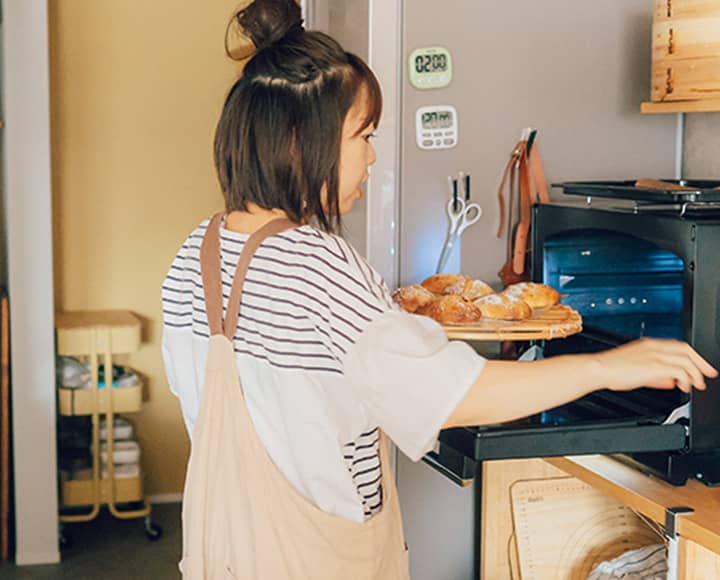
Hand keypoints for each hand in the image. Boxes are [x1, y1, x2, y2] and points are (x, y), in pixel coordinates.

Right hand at [595, 338, 717, 392]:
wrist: (599, 368)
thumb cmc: (612, 369)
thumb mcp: (636, 368)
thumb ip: (656, 373)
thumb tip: (670, 380)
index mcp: (649, 344)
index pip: (680, 346)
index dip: (694, 356)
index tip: (701, 366)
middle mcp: (655, 347)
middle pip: (687, 351)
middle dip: (701, 363)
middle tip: (709, 374)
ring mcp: (655, 355)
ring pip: (686, 361)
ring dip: (695, 374)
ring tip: (697, 385)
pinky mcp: (655, 366)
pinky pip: (679, 372)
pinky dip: (686, 380)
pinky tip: (685, 387)